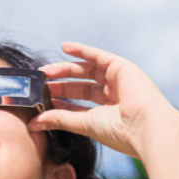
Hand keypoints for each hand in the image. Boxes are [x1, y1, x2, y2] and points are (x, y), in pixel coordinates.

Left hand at [28, 42, 178, 159]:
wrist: (145, 126)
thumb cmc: (119, 132)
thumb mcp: (84, 125)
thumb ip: (59, 120)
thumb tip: (33, 124)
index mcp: (107, 113)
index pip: (77, 104)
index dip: (59, 100)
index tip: (40, 100)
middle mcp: (114, 95)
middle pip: (79, 86)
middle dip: (58, 85)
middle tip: (38, 85)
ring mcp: (118, 80)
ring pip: (86, 71)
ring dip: (64, 69)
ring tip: (44, 72)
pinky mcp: (121, 67)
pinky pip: (98, 55)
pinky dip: (82, 50)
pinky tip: (64, 47)